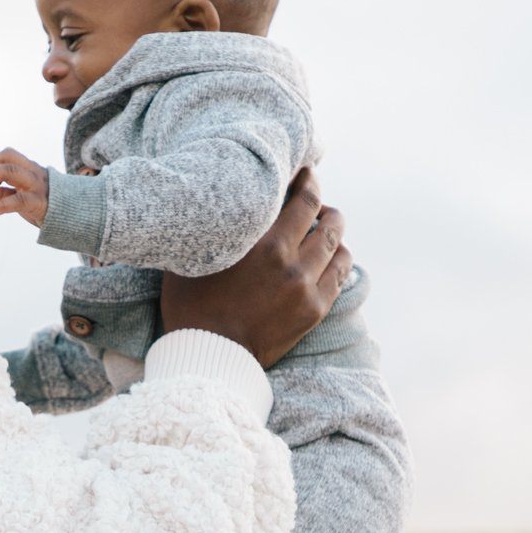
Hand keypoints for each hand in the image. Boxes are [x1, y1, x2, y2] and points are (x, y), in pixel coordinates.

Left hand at [0, 148, 49, 226]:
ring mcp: (37, 186)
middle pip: (8, 161)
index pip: (8, 156)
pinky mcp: (39, 203)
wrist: (74, 217)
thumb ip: (2, 193)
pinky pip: (17, 200)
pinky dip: (0, 205)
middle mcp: (33, 173)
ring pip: (13, 173)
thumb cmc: (43, 205)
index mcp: (30, 169)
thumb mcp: (20, 197)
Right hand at [158, 167, 351, 369]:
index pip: (304, 199)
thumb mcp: (190, 260)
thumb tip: (208, 203)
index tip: (306, 174)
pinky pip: (340, 276)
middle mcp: (292, 264)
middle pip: (328, 220)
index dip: (309, 182)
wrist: (207, 358)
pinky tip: (328, 258)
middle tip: (315, 205)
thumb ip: (210, 230)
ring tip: (324, 231)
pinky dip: (337, 261)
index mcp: (265, 246)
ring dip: (334, 234)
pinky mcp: (314, 311)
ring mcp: (306, 289)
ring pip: (338, 247)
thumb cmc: (191, 307)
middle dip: (324, 207)